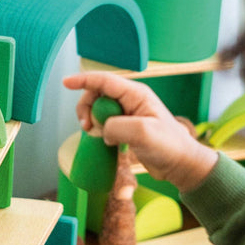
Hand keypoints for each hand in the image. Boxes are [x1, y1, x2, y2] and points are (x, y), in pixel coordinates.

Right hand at [63, 71, 217, 192]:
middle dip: (86, 107)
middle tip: (86, 127)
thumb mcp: (142, 133)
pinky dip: (98, 131)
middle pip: (97, 94)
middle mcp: (131, 101)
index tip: (65, 83)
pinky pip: (104, 123)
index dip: (83, 80)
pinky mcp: (126, 128)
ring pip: (98, 109)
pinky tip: (104, 142)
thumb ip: (117, 126)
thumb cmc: (168, 145)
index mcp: (136, 95)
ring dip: (91, 121)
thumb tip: (102, 130)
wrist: (179, 163)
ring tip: (94, 135)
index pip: (104, 81)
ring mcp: (128, 115)